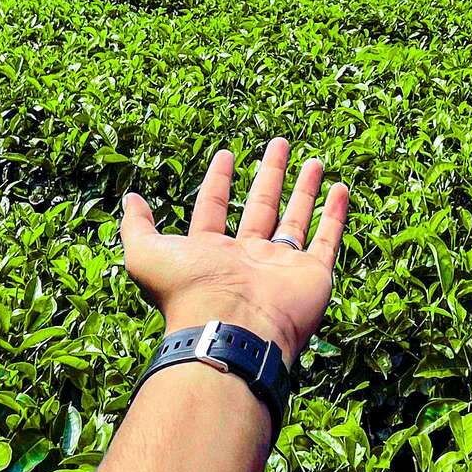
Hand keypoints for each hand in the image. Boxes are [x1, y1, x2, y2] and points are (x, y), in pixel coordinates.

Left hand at [119, 138, 349, 367]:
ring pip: (297, 219)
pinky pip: (327, 240)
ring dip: (305, 189)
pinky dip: (335, 215)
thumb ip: (137, 226)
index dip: (219, 182)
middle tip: (279, 143)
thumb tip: (130, 199)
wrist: (232, 328)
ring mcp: (282, 267)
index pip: (215, 208)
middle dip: (270, 175)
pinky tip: (341, 188)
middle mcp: (248, 258)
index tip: (226, 154)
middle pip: (262, 207)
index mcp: (211, 253)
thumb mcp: (146, 254)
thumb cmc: (188, 291)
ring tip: (314, 160)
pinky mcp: (312, 275)